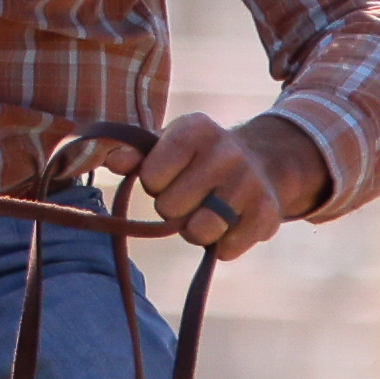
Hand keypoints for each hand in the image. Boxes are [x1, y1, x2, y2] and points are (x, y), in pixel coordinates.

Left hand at [141, 110, 322, 260]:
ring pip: (198, 232)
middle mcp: (227, 152)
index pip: (151, 177)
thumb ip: (136, 154)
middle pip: (170, 208)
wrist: (260, 163)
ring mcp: (249, 183)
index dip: (154, 184)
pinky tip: (229, 224)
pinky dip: (222, 244)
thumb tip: (112, 161)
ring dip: (195, 231)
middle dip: (173, 209)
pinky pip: (225, 249)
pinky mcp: (267, 214)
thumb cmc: (198, 158)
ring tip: (204, 215)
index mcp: (196, 129)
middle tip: (189, 197)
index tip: (169, 176)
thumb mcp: (167, 146)